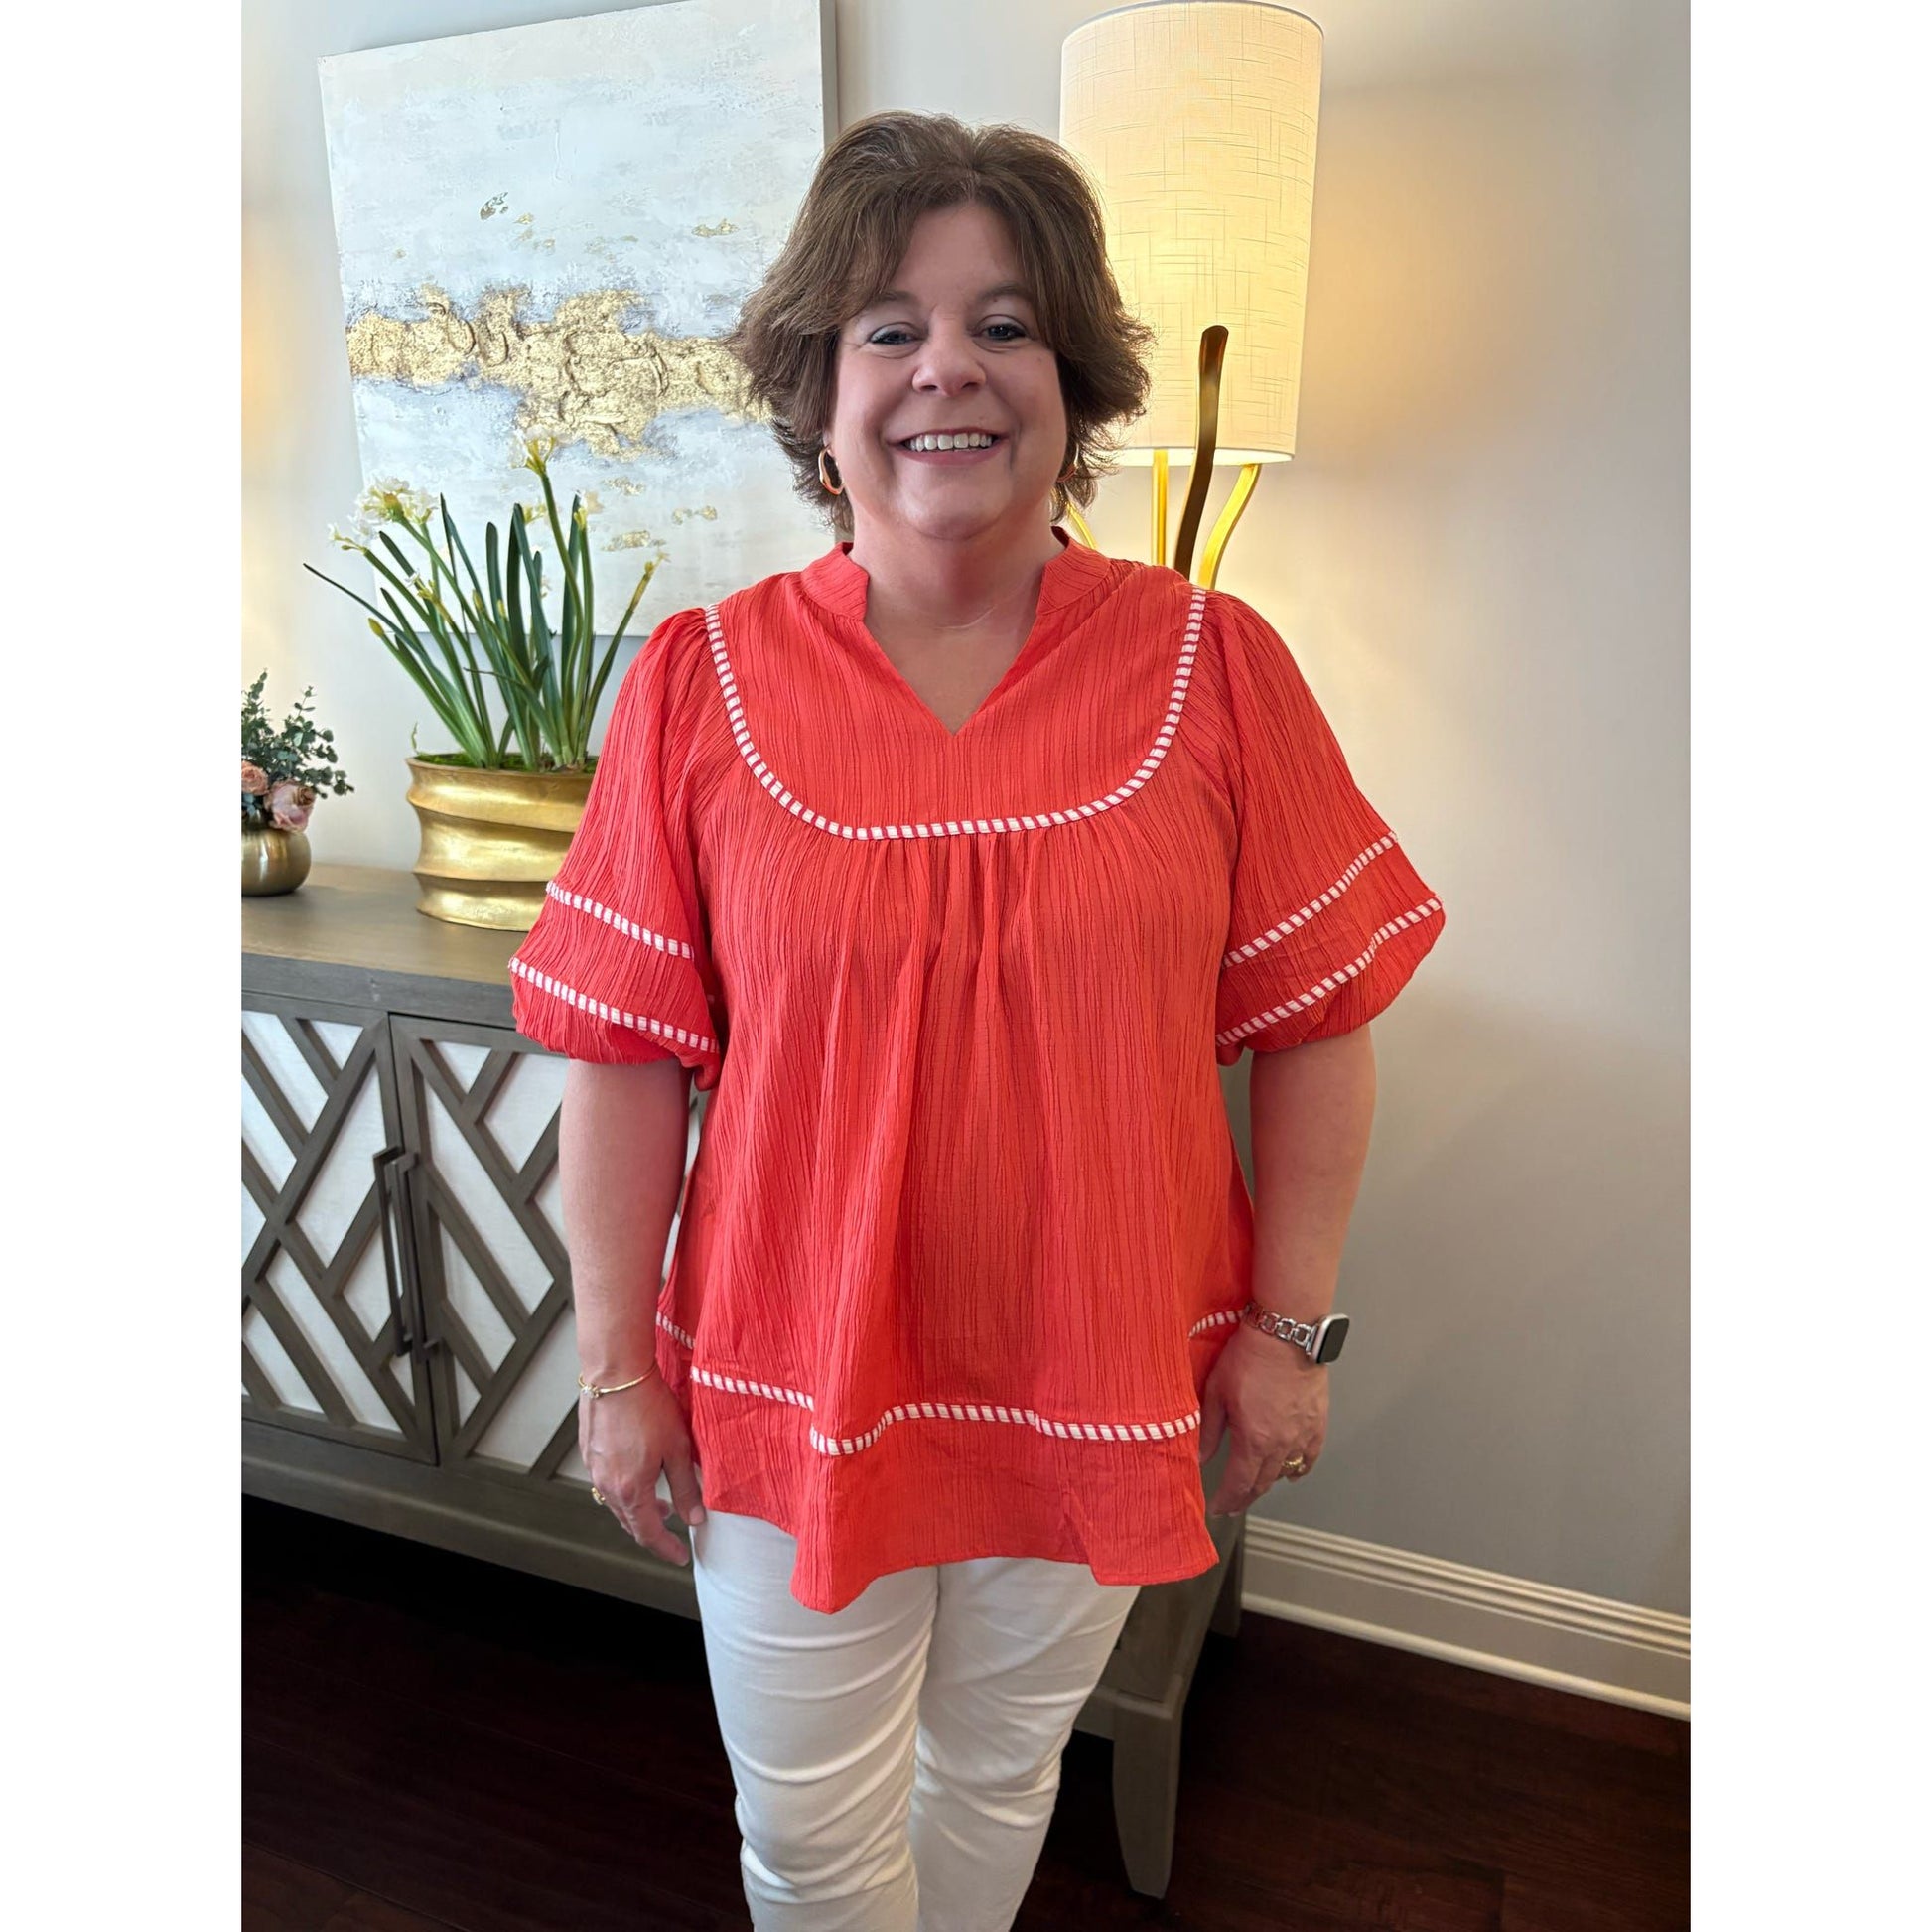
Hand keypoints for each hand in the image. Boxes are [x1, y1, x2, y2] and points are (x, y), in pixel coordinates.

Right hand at [581, 1370, 706, 1566]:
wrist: (616, 1373)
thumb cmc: (647, 1404)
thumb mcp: (678, 1449)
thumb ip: (686, 1487)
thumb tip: (694, 1516)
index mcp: (630, 1489)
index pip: (648, 1533)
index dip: (666, 1548)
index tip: (679, 1555)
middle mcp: (607, 1484)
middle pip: (629, 1521)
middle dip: (651, 1530)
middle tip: (671, 1531)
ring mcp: (594, 1468)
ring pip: (616, 1502)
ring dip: (637, 1508)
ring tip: (658, 1502)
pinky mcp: (589, 1451)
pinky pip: (606, 1482)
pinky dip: (624, 1488)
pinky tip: (638, 1473)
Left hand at [1197, 1323, 1328, 1514]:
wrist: (1286, 1334)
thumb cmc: (1250, 1357)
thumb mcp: (1217, 1392)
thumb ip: (1210, 1429)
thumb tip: (1201, 1456)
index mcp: (1253, 1440)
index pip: (1238, 1484)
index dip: (1226, 1500)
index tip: (1217, 1507)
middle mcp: (1280, 1445)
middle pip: (1262, 1484)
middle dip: (1245, 1497)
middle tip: (1233, 1503)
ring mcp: (1302, 1436)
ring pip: (1285, 1473)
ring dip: (1268, 1483)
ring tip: (1256, 1486)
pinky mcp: (1318, 1423)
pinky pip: (1310, 1457)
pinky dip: (1300, 1469)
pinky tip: (1292, 1473)